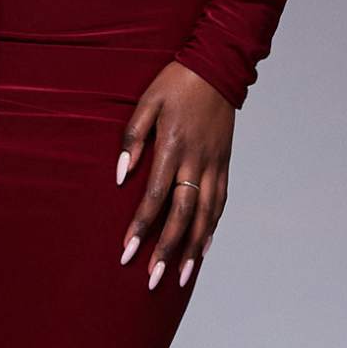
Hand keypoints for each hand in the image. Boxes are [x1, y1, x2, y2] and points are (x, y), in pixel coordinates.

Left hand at [117, 62, 231, 289]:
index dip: (141, 226)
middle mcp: (197, 161)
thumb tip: (121, 176)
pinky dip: (211, 229)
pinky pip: (220, 203)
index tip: (128, 252)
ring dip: (192, 249)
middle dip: (166, 249)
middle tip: (152, 279)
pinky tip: (202, 250)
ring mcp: (214, 165)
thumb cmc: (175, 83)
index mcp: (174, 146)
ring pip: (205, 215)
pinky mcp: (224, 164)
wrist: (217, 68)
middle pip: (182, 215)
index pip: (155, 197)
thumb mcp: (146, 102)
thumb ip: (132, 138)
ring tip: (179, 277)